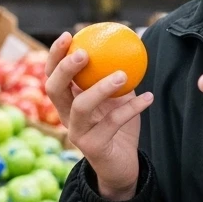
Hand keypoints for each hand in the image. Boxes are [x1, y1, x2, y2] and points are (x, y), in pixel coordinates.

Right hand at [45, 32, 152, 200]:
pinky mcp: (93, 147)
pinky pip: (113, 123)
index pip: (52, 75)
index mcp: (68, 102)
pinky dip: (133, 108)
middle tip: (85, 53)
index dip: (55, 55)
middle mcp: (67, 117)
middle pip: (54, 89)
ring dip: (101, 88)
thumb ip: (117, 76)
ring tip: (123, 74)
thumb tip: (128, 46)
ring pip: (81, 107)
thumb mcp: (118, 98)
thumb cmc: (119, 127)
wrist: (123, 166)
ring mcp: (77, 134)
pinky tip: (149, 96)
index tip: (69, 35)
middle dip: (65, 69)